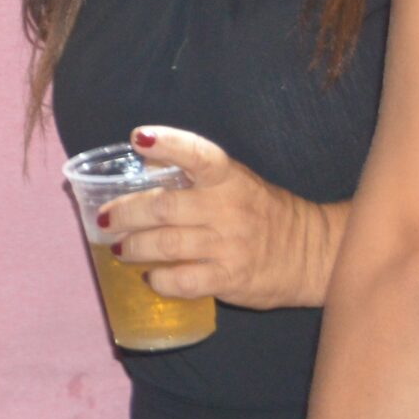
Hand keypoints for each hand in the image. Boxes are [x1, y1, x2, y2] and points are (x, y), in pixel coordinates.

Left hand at [105, 126, 341, 308]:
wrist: (313, 253)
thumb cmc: (262, 212)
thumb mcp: (235, 181)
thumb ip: (193, 171)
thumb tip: (144, 155)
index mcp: (229, 177)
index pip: (198, 154)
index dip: (168, 144)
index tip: (140, 137)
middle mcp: (228, 208)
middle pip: (164, 207)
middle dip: (125, 213)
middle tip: (105, 219)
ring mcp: (230, 245)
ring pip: (167, 245)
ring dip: (133, 247)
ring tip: (119, 248)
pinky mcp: (231, 278)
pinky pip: (184, 281)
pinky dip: (159, 280)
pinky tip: (150, 276)